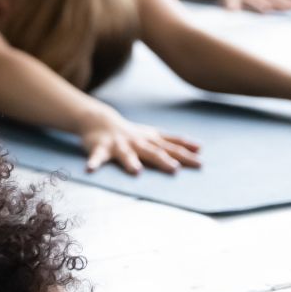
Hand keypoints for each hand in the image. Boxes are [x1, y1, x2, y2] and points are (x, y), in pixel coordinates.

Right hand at [81, 110, 201, 174]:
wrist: (99, 120)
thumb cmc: (131, 133)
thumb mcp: (154, 135)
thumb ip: (174, 143)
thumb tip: (200, 148)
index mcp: (150, 140)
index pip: (171, 148)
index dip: (185, 155)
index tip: (200, 163)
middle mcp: (137, 142)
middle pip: (152, 152)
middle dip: (163, 161)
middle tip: (175, 169)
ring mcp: (118, 146)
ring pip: (125, 155)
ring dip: (130, 162)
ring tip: (136, 171)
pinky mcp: (99, 148)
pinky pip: (96, 157)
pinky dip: (93, 163)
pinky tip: (90, 171)